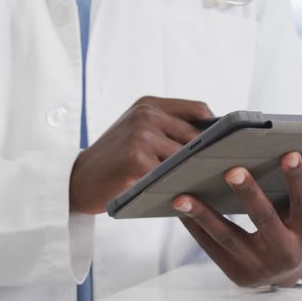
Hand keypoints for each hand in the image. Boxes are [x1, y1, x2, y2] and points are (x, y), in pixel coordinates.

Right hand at [70, 96, 213, 213]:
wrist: (77, 180)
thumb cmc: (114, 158)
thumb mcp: (136, 129)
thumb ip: (168, 126)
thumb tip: (214, 138)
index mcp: (148, 104)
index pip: (198, 109)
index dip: (215, 129)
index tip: (224, 145)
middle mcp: (145, 116)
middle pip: (197, 136)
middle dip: (207, 155)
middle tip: (220, 171)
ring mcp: (141, 138)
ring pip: (186, 159)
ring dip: (194, 174)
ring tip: (198, 185)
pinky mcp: (137, 163)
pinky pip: (171, 177)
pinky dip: (178, 187)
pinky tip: (180, 195)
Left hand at [173, 153, 301, 286]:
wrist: (290, 274)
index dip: (298, 179)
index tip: (288, 152)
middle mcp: (286, 253)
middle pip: (265, 221)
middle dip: (249, 196)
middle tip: (231, 170)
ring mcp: (258, 265)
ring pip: (228, 237)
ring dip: (204, 214)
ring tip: (183, 194)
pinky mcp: (234, 272)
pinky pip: (209, 247)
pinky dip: (193, 226)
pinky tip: (179, 204)